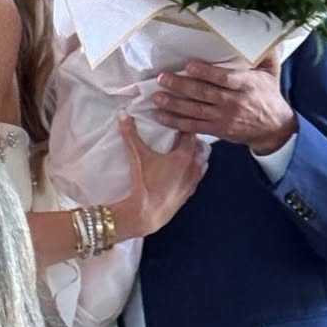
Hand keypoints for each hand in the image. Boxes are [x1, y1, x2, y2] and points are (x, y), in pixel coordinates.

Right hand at [112, 117, 206, 236]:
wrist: (147, 213)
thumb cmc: (145, 183)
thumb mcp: (137, 156)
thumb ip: (130, 133)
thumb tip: (123, 113)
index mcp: (184, 155)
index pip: (190, 133)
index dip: (184, 124)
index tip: (179, 119)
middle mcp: (194, 167)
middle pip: (200, 146)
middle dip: (193, 138)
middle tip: (181, 132)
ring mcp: (193, 180)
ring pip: (203, 161)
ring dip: (197, 153)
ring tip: (185, 148)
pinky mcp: (190, 192)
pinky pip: (199, 175)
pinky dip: (196, 168)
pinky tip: (186, 168)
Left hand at [153, 52, 296, 154]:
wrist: (274, 129)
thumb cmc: (270, 97)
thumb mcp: (272, 73)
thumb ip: (267, 54)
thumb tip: (268, 35)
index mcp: (246, 85)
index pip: (224, 78)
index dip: (206, 72)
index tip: (189, 65)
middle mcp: (234, 102)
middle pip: (204, 94)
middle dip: (181, 86)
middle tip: (162, 78)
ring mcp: (224, 118)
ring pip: (196, 111)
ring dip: (174, 104)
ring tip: (156, 96)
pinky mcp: (218, 130)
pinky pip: (194, 127)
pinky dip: (177, 122)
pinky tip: (161, 116)